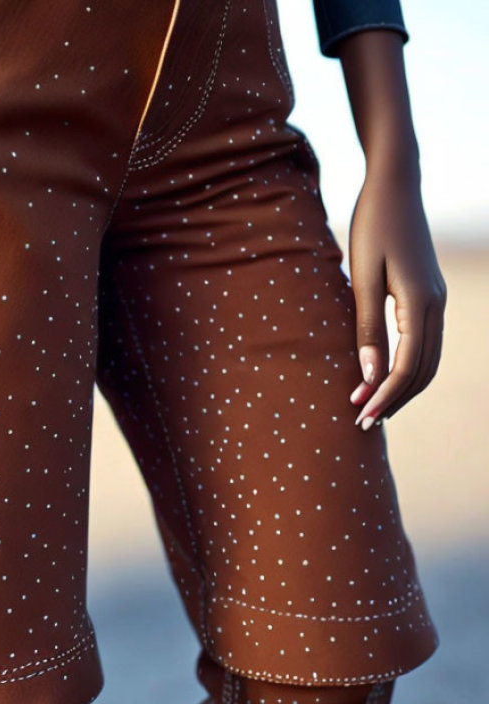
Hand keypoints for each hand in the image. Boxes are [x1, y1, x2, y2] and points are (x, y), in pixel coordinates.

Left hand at [347, 164, 445, 429]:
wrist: (394, 186)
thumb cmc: (372, 228)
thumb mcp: (363, 278)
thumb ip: (367, 327)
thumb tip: (369, 374)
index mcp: (421, 303)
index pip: (408, 366)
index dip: (385, 395)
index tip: (360, 416)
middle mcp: (436, 305)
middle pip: (423, 370)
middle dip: (395, 399)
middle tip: (363, 423)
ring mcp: (436, 300)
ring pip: (428, 359)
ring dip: (403, 387)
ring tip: (372, 407)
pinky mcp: (428, 295)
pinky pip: (424, 342)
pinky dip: (407, 366)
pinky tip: (383, 375)